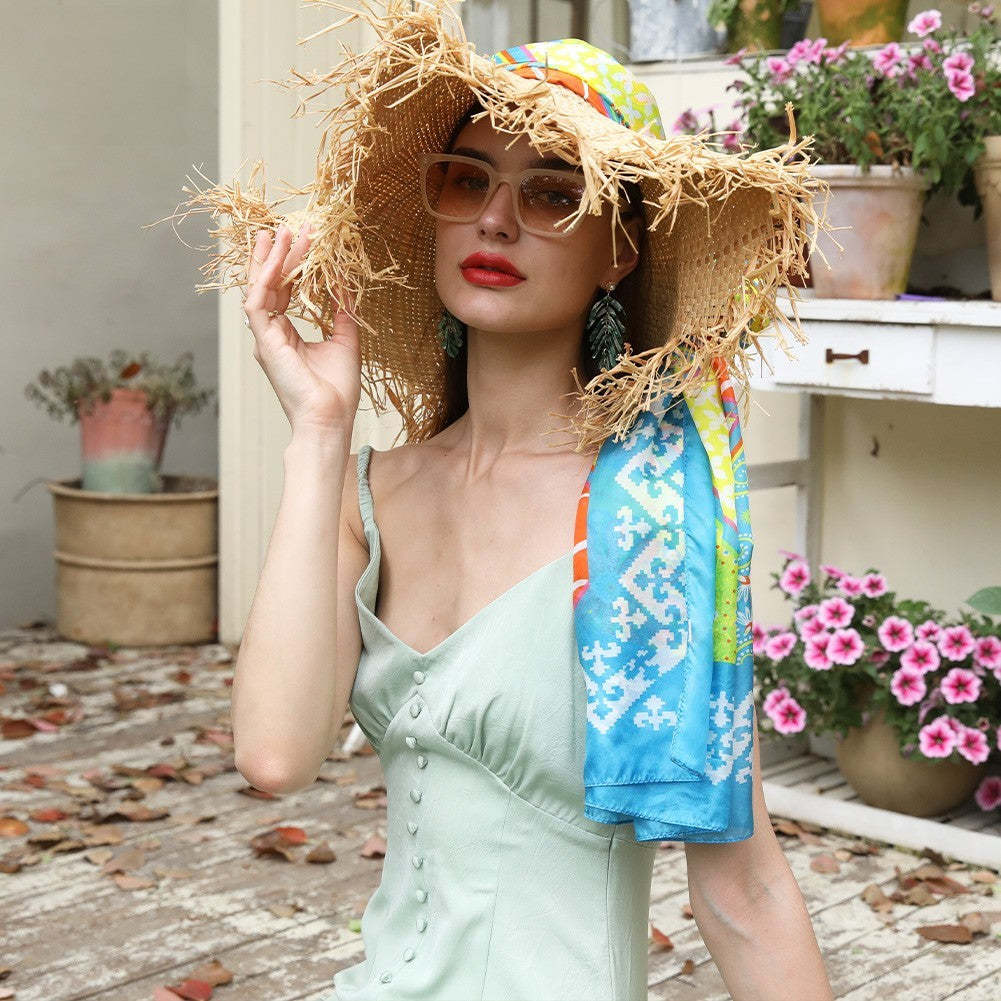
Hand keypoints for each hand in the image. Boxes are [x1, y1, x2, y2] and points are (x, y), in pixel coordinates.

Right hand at [243, 223, 360, 435]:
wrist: (330, 417)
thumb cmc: (337, 390)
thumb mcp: (345, 342)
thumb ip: (343, 313)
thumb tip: (345, 285)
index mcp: (286, 336)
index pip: (285, 292)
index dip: (294, 266)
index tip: (307, 242)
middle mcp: (271, 334)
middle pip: (270, 285)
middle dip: (278, 255)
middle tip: (287, 227)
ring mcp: (265, 337)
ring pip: (261, 288)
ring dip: (271, 259)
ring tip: (280, 232)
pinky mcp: (263, 340)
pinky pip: (259, 300)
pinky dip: (269, 276)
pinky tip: (279, 255)